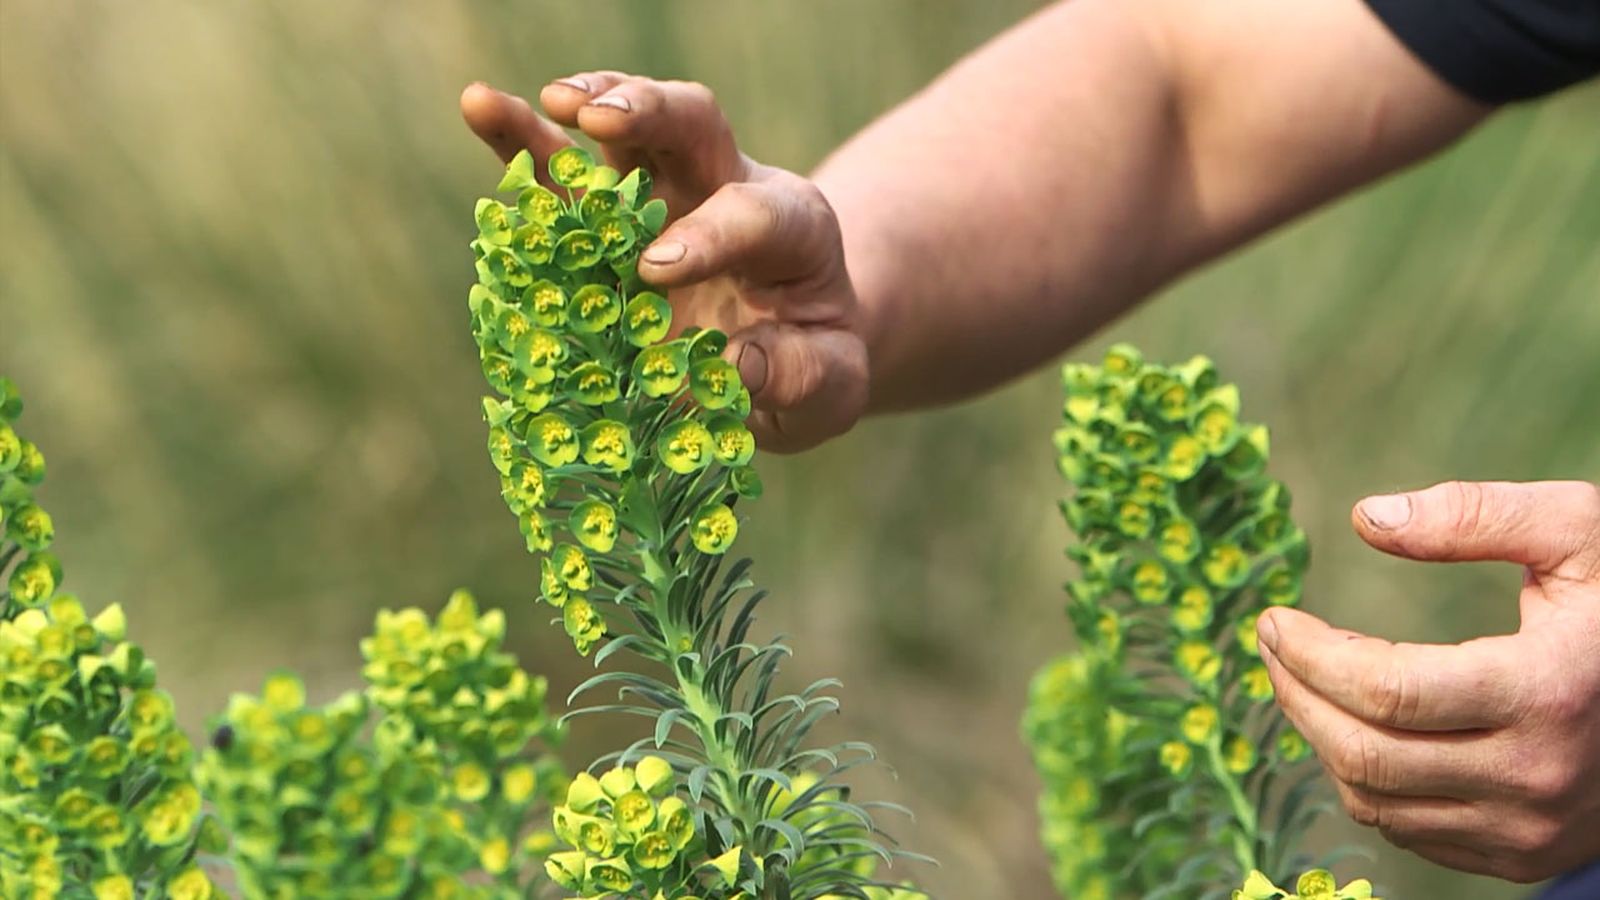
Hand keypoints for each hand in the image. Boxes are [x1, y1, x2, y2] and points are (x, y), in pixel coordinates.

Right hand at [460, 77, 866, 451]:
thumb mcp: (831, 385)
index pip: (753, 213)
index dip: (709, 235)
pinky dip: (524, 143)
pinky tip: (481, 109)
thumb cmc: (812, 366)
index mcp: (791, 229)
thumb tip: (735, 367)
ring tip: (499, 100)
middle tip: (595, 118)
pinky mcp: (610, 221)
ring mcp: (663, 198)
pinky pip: (566, 174)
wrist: (788, 354)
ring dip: (569, 108)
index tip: (656, 269)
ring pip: (620, 135)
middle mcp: (725, 190)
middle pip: (693, 125)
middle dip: (645, 112)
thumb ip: (802, 377)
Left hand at [1258, 480, 1599, 881]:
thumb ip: (1478, 515)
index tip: (1275, 620)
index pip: (1388, 691)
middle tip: (1272, 644)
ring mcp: (1528, 827)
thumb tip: (1369, 518)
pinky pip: (1405, 829)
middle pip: (1365, 754)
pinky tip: (1353, 725)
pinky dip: (1361, 779)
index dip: (1310, 656)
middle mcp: (1535, 775)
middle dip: (1296, 694)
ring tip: (1300, 679)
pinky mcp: (1519, 855)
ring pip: (1374, 800)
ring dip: (1318, 737)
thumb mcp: (1579, 533)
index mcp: (1546, 691)